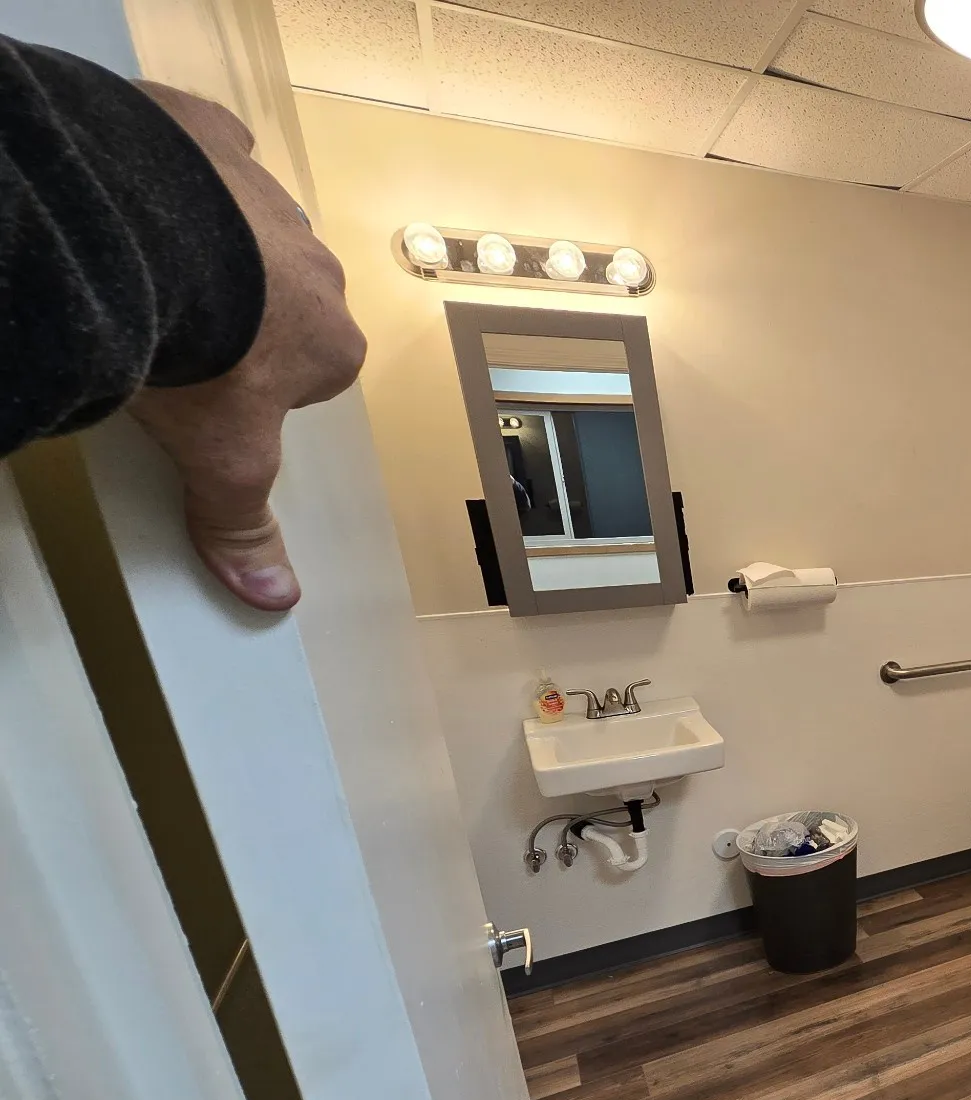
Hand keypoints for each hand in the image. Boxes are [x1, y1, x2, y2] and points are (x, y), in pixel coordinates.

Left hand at [124, 84, 365, 611]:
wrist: (149, 240)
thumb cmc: (204, 352)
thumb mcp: (220, 458)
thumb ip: (242, 520)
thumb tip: (274, 597)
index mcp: (333, 343)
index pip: (314, 372)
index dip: (264, 387)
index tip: (220, 394)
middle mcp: (319, 269)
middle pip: (286, 298)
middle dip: (242, 312)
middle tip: (175, 334)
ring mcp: (270, 199)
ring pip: (249, 227)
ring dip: (213, 244)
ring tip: (146, 267)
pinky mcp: (216, 139)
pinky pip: (209, 149)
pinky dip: (183, 164)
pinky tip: (146, 185)